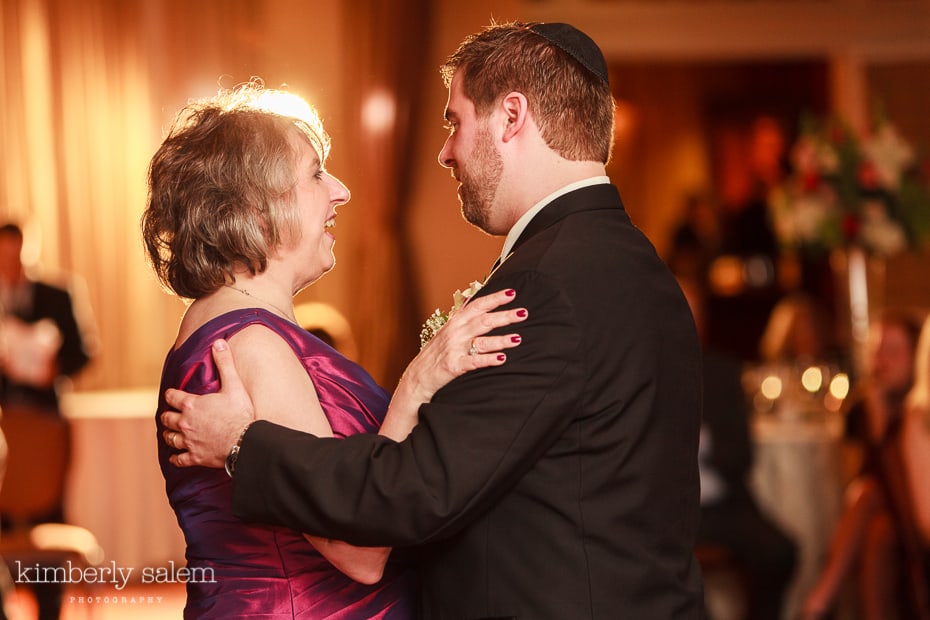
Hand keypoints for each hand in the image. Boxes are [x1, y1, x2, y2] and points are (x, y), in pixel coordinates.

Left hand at [161, 339, 254, 467]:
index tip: (173, 395)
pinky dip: (175, 457)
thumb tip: (218, 342)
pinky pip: (179, 459)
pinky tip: (174, 456)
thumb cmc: (240, 414)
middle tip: (170, 414)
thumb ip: (225, 363)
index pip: (172, 397)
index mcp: (192, 405)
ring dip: (169, 434)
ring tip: (170, 432)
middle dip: (168, 415)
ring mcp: (189, 441)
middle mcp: (185, 423)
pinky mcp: (194, 456)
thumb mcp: (234, 385)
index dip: (171, 395)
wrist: (245, 442)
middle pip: (168, 418)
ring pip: (170, 437)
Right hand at [402, 288, 525, 401]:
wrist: (418, 376)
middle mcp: (455, 333)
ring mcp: (454, 349)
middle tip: (523, 313)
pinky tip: (502, 358)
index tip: (511, 293)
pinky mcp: (454, 366)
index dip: (495, 298)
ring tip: (518, 338)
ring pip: (481, 341)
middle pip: (484, 321)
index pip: (477, 305)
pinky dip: (488, 359)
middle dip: (505, 317)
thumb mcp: (447, 331)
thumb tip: (474, 301)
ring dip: (501, 340)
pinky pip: (474, 361)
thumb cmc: (436, 353)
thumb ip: (462, 318)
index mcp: (456, 322)